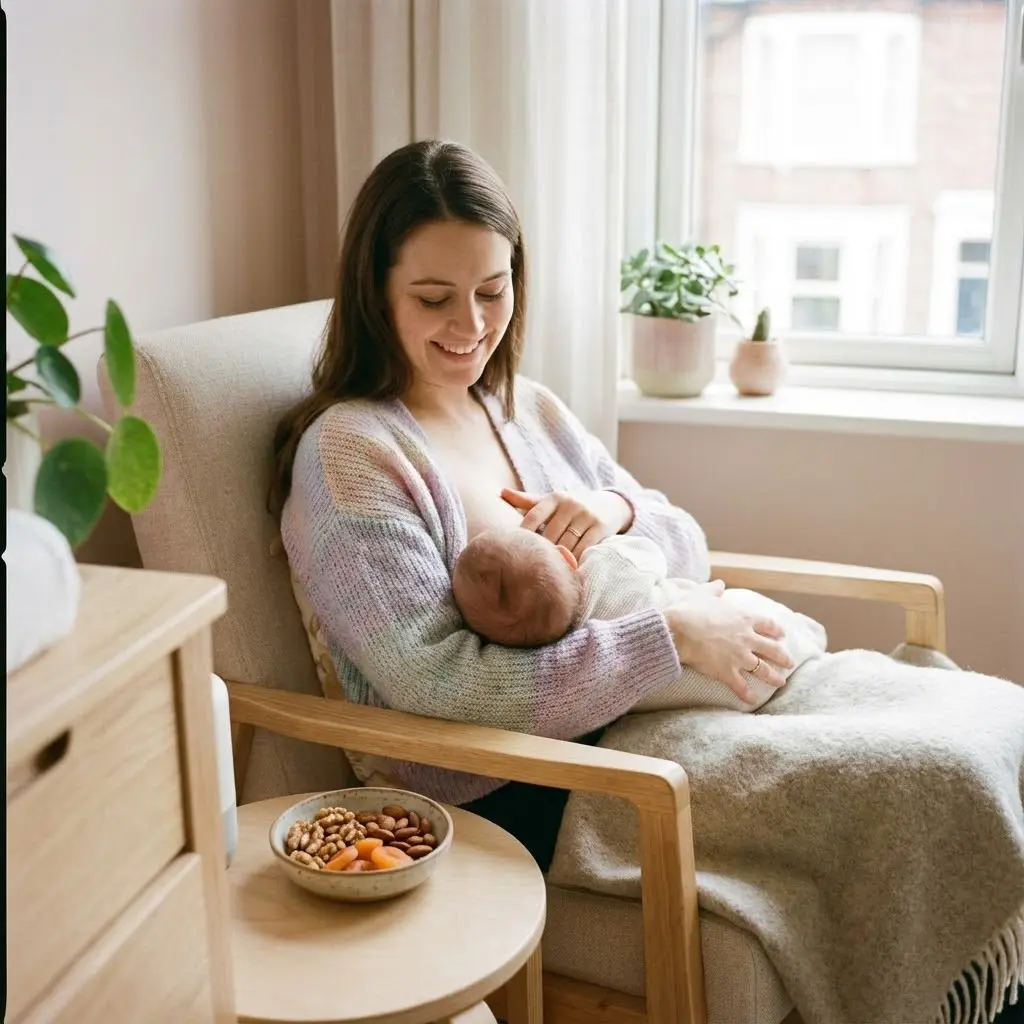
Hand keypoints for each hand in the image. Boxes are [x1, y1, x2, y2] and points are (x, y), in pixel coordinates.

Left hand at [501, 487, 632, 557]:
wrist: (611, 504)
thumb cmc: (572, 506)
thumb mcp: (553, 501)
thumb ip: (528, 501)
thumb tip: (502, 492)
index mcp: (555, 497)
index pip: (534, 515)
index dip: (523, 533)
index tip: (513, 548)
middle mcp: (571, 504)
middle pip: (549, 534)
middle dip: (540, 551)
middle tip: (527, 567)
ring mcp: (586, 515)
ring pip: (566, 543)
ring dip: (557, 559)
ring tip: (544, 573)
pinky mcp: (600, 527)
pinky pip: (583, 549)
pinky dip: (574, 560)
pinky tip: (566, 570)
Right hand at [663, 584, 793, 702]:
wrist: (678, 630)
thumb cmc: (689, 610)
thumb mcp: (703, 593)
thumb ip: (714, 590)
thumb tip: (720, 583)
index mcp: (743, 619)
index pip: (767, 624)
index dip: (776, 630)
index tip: (781, 634)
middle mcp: (746, 638)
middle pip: (771, 649)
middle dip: (782, 656)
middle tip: (790, 662)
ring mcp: (738, 656)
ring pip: (762, 669)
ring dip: (773, 677)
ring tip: (781, 682)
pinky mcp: (727, 671)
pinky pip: (740, 685)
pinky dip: (746, 694)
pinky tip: (752, 700)